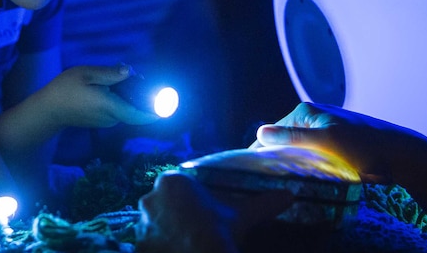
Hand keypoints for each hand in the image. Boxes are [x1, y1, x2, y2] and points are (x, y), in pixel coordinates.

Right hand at [40, 64, 160, 127]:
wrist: (48, 110)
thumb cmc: (65, 90)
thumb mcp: (86, 74)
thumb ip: (110, 73)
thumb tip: (130, 71)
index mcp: (111, 107)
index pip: (141, 114)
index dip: (156, 110)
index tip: (168, 103)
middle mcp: (112, 118)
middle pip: (136, 109)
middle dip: (141, 95)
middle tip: (135, 76)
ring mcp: (106, 121)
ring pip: (126, 109)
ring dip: (129, 96)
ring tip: (119, 77)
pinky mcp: (100, 120)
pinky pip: (117, 110)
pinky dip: (120, 99)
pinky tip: (109, 86)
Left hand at [136, 171, 293, 252]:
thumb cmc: (218, 231)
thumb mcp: (242, 215)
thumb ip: (263, 203)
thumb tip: (289, 195)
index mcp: (172, 181)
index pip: (178, 186)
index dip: (191, 200)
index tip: (201, 214)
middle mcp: (150, 197)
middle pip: (164, 203)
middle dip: (176, 215)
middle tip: (194, 230)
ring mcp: (140, 222)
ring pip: (154, 223)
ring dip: (165, 231)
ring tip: (184, 244)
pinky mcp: (137, 244)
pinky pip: (147, 243)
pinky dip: (158, 247)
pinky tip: (173, 252)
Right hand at [250, 102, 418, 183]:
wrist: (401, 155)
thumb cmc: (365, 148)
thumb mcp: (326, 142)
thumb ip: (293, 137)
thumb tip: (259, 133)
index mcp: (306, 112)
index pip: (272, 132)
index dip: (261, 151)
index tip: (251, 172)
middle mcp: (313, 116)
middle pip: (284, 139)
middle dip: (275, 157)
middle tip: (267, 181)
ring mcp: (325, 127)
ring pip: (298, 147)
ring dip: (292, 162)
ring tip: (283, 182)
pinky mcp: (335, 141)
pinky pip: (312, 152)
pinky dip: (306, 164)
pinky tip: (305, 177)